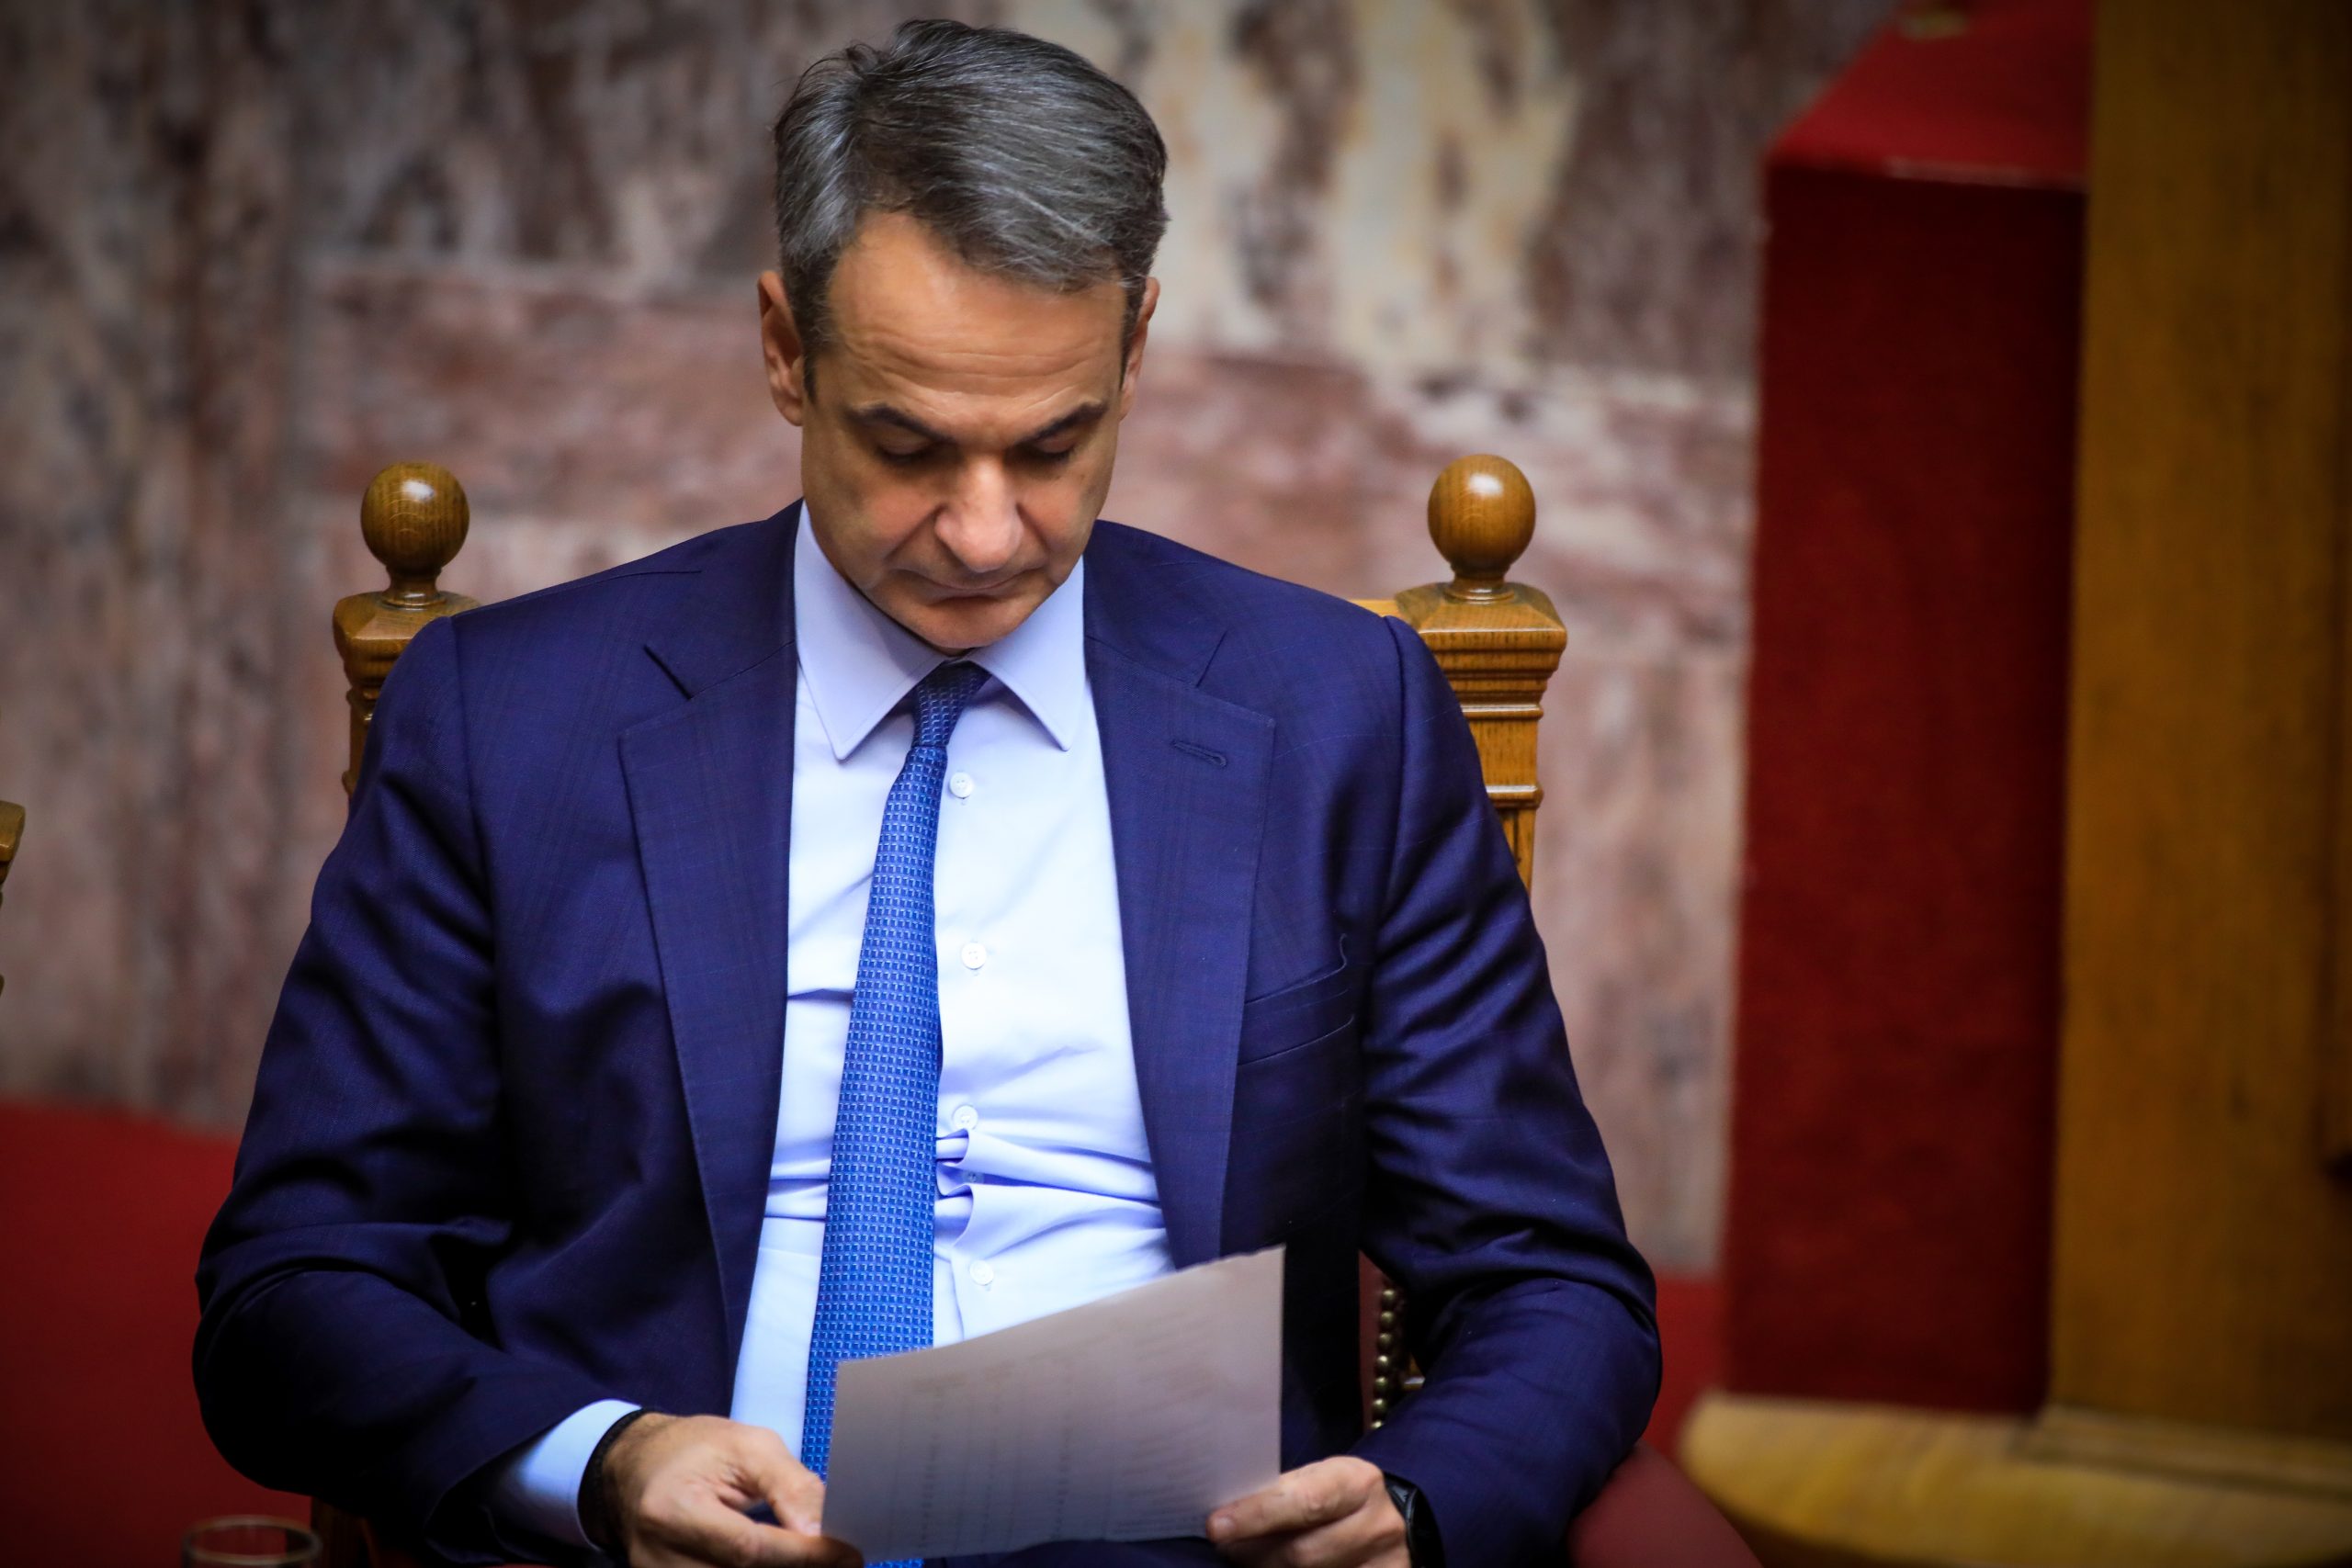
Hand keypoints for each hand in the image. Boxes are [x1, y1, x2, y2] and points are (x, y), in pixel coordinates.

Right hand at [600, 1413, 861, 1567]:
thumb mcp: (748, 1446)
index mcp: (672, 1509)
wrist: (637, 1468)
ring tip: (812, 1558)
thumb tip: (823, 1531)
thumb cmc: (693, 1450)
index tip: (846, 1554)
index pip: (747, 1548)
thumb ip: (789, 1486)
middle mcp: (659, 1557)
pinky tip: (782, 1561)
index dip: (803, 1555)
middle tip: (838, 1561)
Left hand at [1206, 1456, 1407, 1567]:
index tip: (1216, 1526)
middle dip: (1254, 1554)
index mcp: (1358, 1483)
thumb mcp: (1319, 1480)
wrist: (1391, 1523)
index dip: (1257, 1515)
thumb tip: (1226, 1513)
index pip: (1304, 1501)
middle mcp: (1377, 1526)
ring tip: (1250, 1561)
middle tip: (1227, 1549)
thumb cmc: (1340, 1498)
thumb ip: (1282, 1493)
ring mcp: (1383, 1565)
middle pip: (1302, 1554)